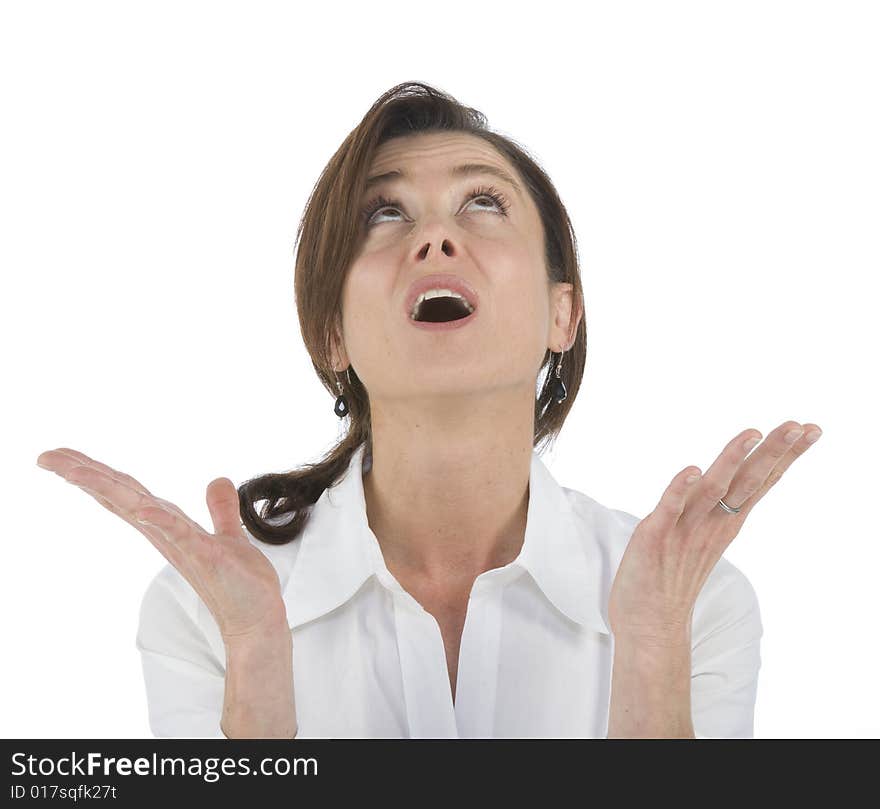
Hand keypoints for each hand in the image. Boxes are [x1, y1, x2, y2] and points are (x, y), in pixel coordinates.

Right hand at [36, 448, 287, 644]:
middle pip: (120, 497)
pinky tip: (143, 510)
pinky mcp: (205, 557)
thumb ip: (221, 510)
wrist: (257, 619)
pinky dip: (161, 521)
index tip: (60, 455)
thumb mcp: (229, 536)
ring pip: (138, 510)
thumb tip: (218, 480)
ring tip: (75, 472)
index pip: (127, 493)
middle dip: (84, 474)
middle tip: (47, 456)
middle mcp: (167, 534)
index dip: (96, 473)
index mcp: (169, 526)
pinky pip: (179, 534)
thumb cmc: (239, 583)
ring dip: (108, 490)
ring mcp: (183, 546)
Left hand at [607, 420, 821, 644]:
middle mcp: (711, 524)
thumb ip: (713, 508)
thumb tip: (719, 476)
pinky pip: (668, 509)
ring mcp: (684, 530)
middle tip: (803, 426)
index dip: (783, 455)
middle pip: (748, 481)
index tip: (809, 429)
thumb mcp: (702, 537)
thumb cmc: (672, 579)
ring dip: (732, 459)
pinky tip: (693, 470)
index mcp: (724, 522)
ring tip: (753, 433)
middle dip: (775, 452)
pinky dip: (679, 489)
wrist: (650, 627)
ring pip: (713, 488)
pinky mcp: (654, 537)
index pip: (759, 482)